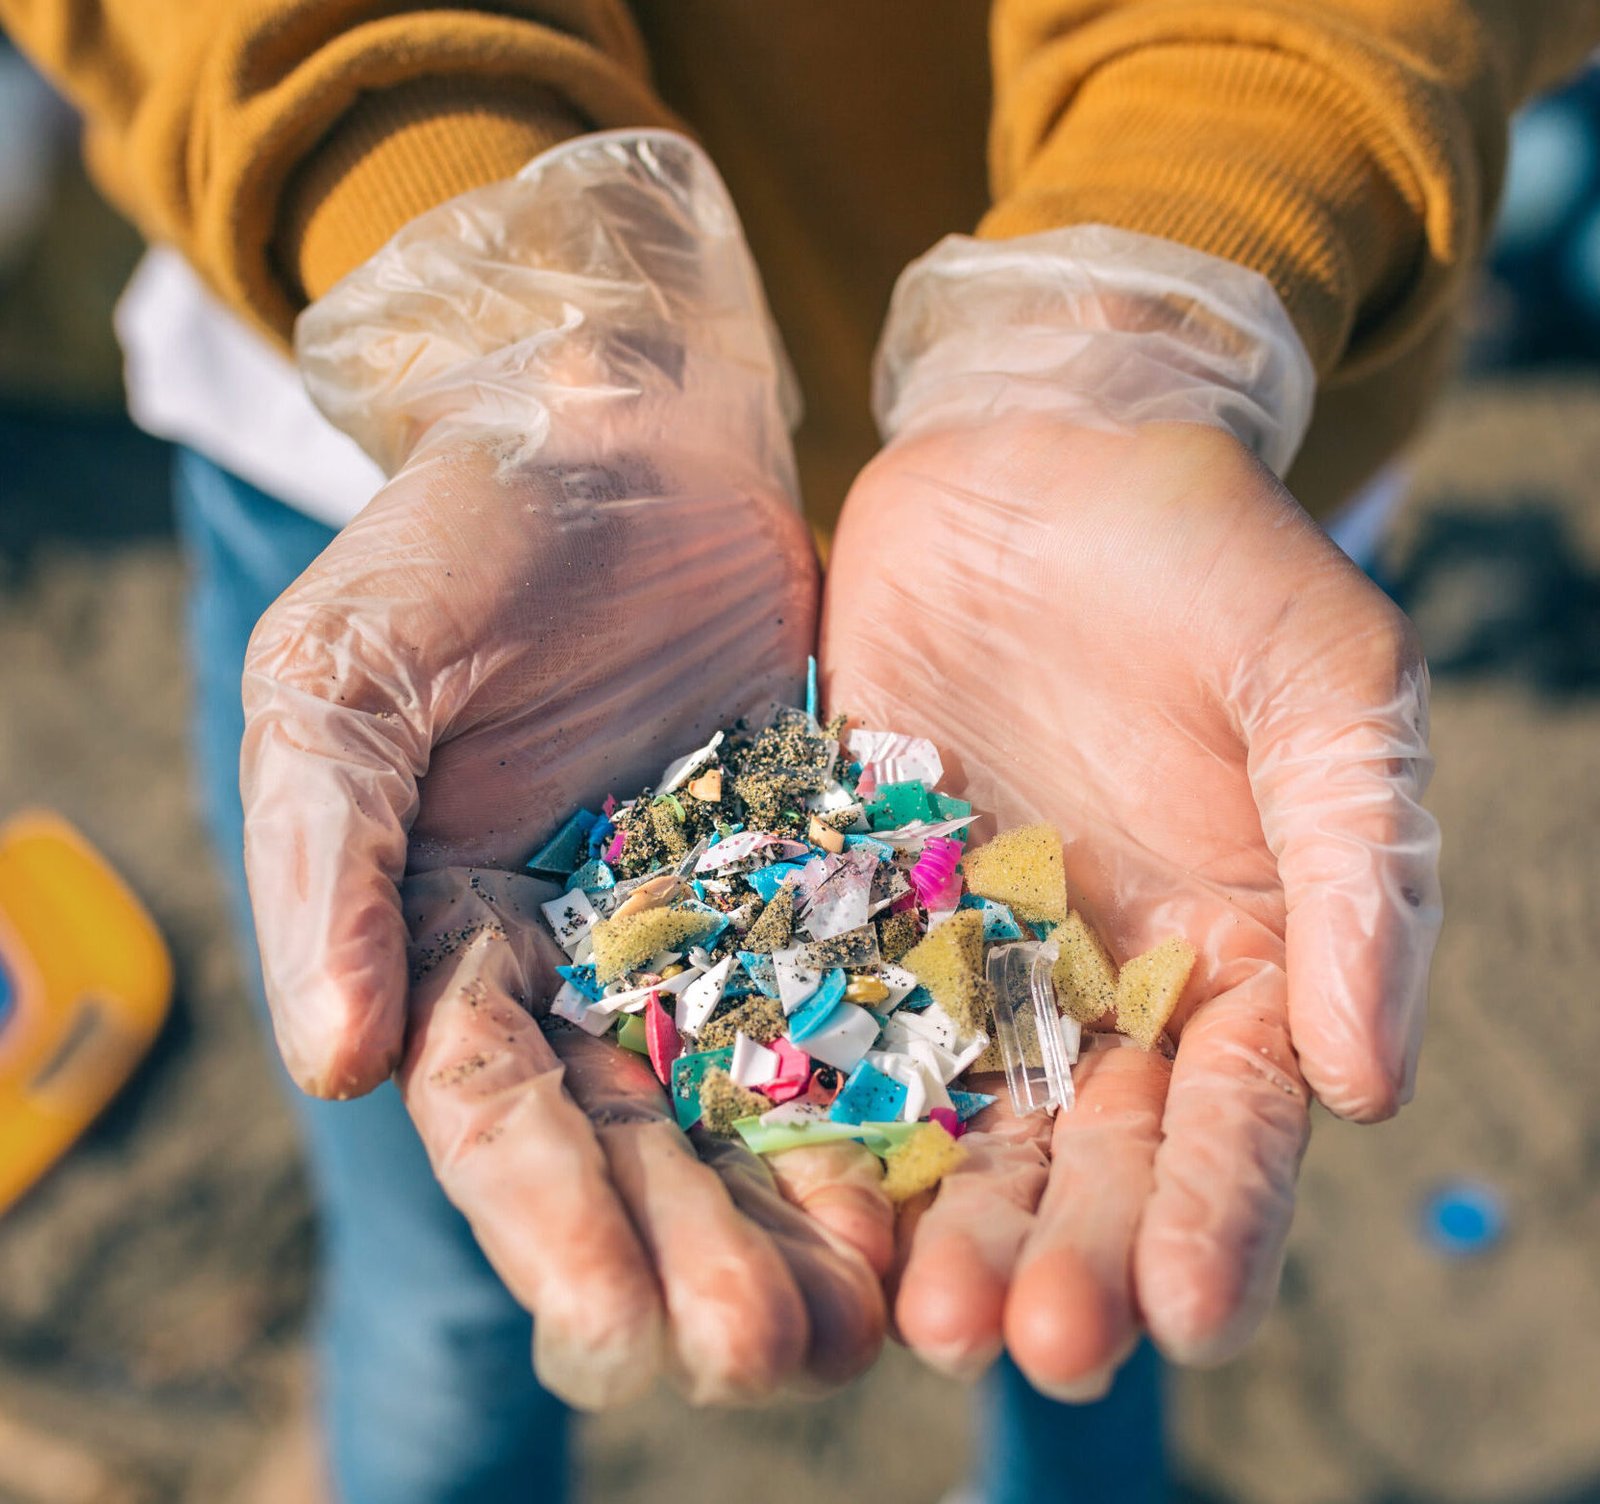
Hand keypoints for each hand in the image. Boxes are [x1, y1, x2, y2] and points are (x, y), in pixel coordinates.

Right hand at [240, 132, 890, 1405]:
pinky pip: (863, 994)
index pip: (495, 1108)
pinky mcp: (824, 874)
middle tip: (769, 1355)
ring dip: (804, 1214)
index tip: (614, 1322)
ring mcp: (714, 925)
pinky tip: (947, 1173)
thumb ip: (324, 861)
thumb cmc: (460, 538)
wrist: (620, 432)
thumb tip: (332, 1062)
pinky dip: (894, 1086)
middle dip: (696, 1253)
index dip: (548, 1219)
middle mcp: (586, 962)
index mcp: (451, 938)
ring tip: (874, 1320)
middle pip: (639, 1141)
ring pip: (758, 1098)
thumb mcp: (345, 677)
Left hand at [824, 414, 1439, 1393]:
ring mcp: (966, 951)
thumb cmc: (1210, 556)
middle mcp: (1099, 984)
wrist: (1041, 454)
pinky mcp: (855, 898)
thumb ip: (1360, 870)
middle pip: (1087, 1154)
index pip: (1236, 1118)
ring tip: (914, 1315)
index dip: (1218, 1218)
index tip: (1187, 1314)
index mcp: (1238, 955)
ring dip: (938, 1221)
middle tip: (1022, 1342)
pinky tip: (795, 1186)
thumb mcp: (1325, 683)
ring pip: (956, 1119)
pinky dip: (819, 1104)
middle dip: (1062, 1254)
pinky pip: (832, 1015)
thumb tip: (1374, 1085)